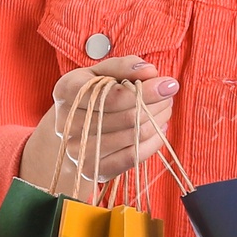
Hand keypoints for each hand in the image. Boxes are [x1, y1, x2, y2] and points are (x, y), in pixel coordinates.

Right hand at [19, 56, 178, 195]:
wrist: (73, 131)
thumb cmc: (93, 95)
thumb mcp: (102, 73)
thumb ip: (124, 66)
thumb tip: (150, 72)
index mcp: (67, 91)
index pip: (112, 96)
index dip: (146, 90)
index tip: (168, 84)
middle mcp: (67, 123)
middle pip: (127, 117)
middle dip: (156, 105)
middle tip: (169, 97)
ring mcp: (77, 150)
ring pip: (133, 137)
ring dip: (157, 121)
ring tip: (165, 110)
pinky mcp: (92, 171)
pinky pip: (132, 157)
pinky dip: (153, 142)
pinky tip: (159, 128)